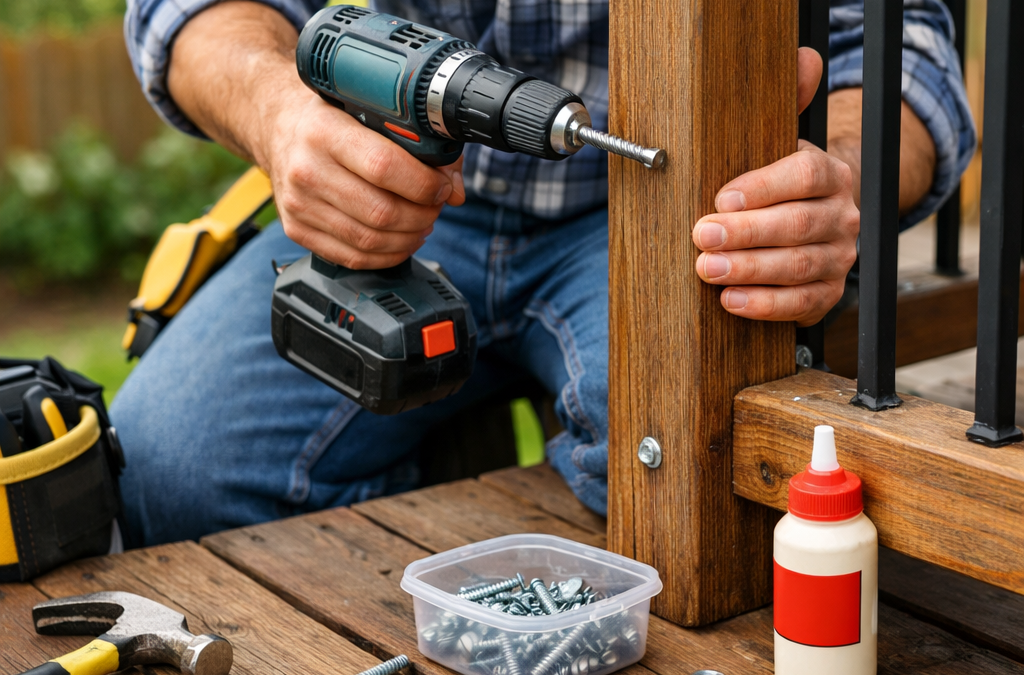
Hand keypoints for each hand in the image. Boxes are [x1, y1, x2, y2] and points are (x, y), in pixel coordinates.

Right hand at [261, 91, 465, 268]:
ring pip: (369, 241)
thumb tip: (456, 190)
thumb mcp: (369, 110)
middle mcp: (306, 169)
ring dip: (408, 238)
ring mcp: (298, 204)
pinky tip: (401, 241)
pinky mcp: (296, 229)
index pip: (384, 166)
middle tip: (436, 207)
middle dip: (422, 215)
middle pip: (381, 212)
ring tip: (423, 223)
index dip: (424, 184)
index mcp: (324, 130)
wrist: (279, 126)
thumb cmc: (331, 116)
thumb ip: (419, 143)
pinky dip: (386, 256)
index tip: (442, 186)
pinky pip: (352, 258)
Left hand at [691, 47, 858, 325]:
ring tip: (708, 270)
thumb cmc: (782, 183)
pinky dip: (764, 305)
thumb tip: (804, 59)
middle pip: (798, 224)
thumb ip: (787, 101)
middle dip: (746, 233)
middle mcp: (842, 216)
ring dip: (750, 270)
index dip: (763, 187)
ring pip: (800, 266)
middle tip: (702, 237)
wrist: (814, 223)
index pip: (805, 175)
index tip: (721, 198)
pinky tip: (730, 301)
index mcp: (830, 173)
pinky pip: (801, 305)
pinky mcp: (828, 295)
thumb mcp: (780, 141)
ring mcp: (839, 258)